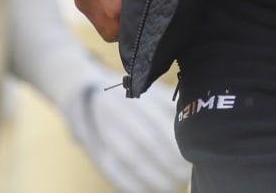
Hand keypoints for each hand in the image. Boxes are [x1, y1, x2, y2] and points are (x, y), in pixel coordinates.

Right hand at [55, 45, 188, 192]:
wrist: (81, 94)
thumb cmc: (126, 96)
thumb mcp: (146, 91)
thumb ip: (168, 106)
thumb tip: (194, 125)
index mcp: (135, 98)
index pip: (160, 124)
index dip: (177, 143)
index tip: (193, 156)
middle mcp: (118, 115)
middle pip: (148, 143)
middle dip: (171, 163)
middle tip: (187, 175)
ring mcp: (104, 133)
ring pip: (131, 160)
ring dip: (155, 177)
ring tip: (172, 186)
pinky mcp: (94, 150)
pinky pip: (113, 172)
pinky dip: (130, 184)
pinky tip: (145, 191)